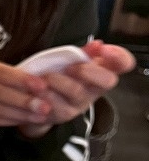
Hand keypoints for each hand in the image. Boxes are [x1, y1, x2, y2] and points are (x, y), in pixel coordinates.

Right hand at [0, 56, 51, 126]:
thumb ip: (4, 74)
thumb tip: (34, 83)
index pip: (4, 74)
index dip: (24, 81)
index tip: (43, 87)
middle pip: (2, 94)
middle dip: (26, 102)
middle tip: (46, 107)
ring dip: (20, 114)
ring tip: (38, 116)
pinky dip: (8, 121)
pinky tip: (21, 120)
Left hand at [20, 42, 135, 137]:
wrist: (40, 103)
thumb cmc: (61, 77)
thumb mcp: (72, 62)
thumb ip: (84, 53)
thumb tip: (96, 44)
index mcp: (102, 73)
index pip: (123, 64)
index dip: (119, 57)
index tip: (104, 49)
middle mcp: (95, 90)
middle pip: (108, 81)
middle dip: (88, 70)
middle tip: (69, 66)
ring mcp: (81, 104)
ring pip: (77, 92)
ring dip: (60, 81)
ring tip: (45, 76)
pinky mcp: (63, 115)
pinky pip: (56, 106)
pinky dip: (45, 95)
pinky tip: (37, 89)